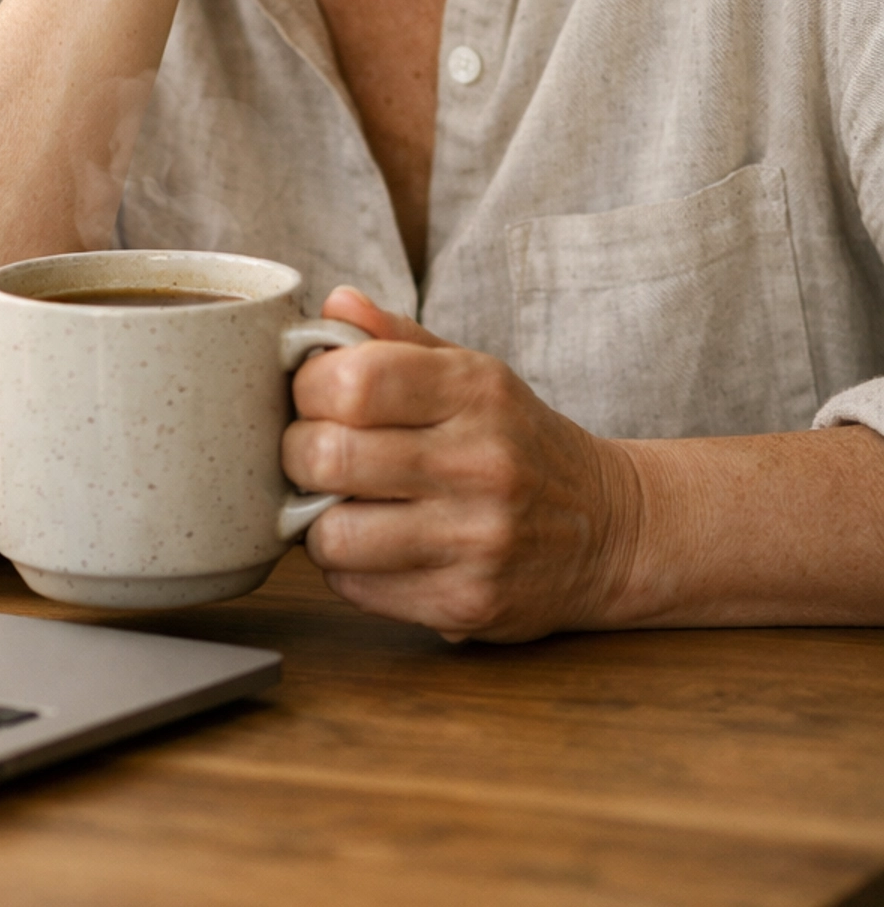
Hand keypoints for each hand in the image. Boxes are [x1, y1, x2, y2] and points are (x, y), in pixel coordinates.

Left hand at [283, 287, 641, 641]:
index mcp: (475, 391)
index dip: (308, 387)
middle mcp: (479, 463)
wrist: (609, 530)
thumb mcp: (472, 373)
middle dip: (298, 454)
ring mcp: (476, 540)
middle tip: (313, 453)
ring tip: (341, 504)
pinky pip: (355, 588)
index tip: (314, 396)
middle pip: (327, 456)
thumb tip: (333, 303)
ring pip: (331, 534)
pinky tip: (375, 545)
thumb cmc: (518, 442)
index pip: (352, 380)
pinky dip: (347, 567)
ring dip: (317, 520)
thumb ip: (396, 339)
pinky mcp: (467, 604)